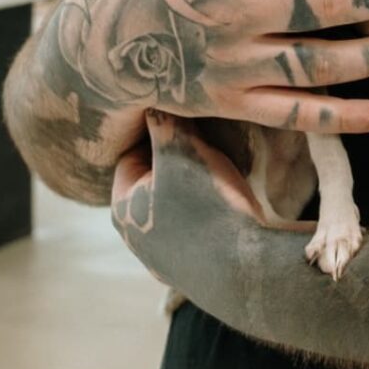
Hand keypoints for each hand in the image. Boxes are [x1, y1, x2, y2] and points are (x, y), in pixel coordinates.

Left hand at [112, 109, 314, 285]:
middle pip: (157, 177)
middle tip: (209, 141)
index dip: (160, 132)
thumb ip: (164, 121)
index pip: (132, 153)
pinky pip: (200, 223)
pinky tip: (235, 200)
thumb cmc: (207, 206)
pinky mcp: (197, 267)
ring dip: (199, 181)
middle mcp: (137, 237)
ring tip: (225, 167)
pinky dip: (213, 207)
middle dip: (181, 155)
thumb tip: (152, 98)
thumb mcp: (181, 150)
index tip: (188, 121)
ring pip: (180, 200)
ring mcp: (167, 257)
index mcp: (123, 209)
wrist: (246, 269)